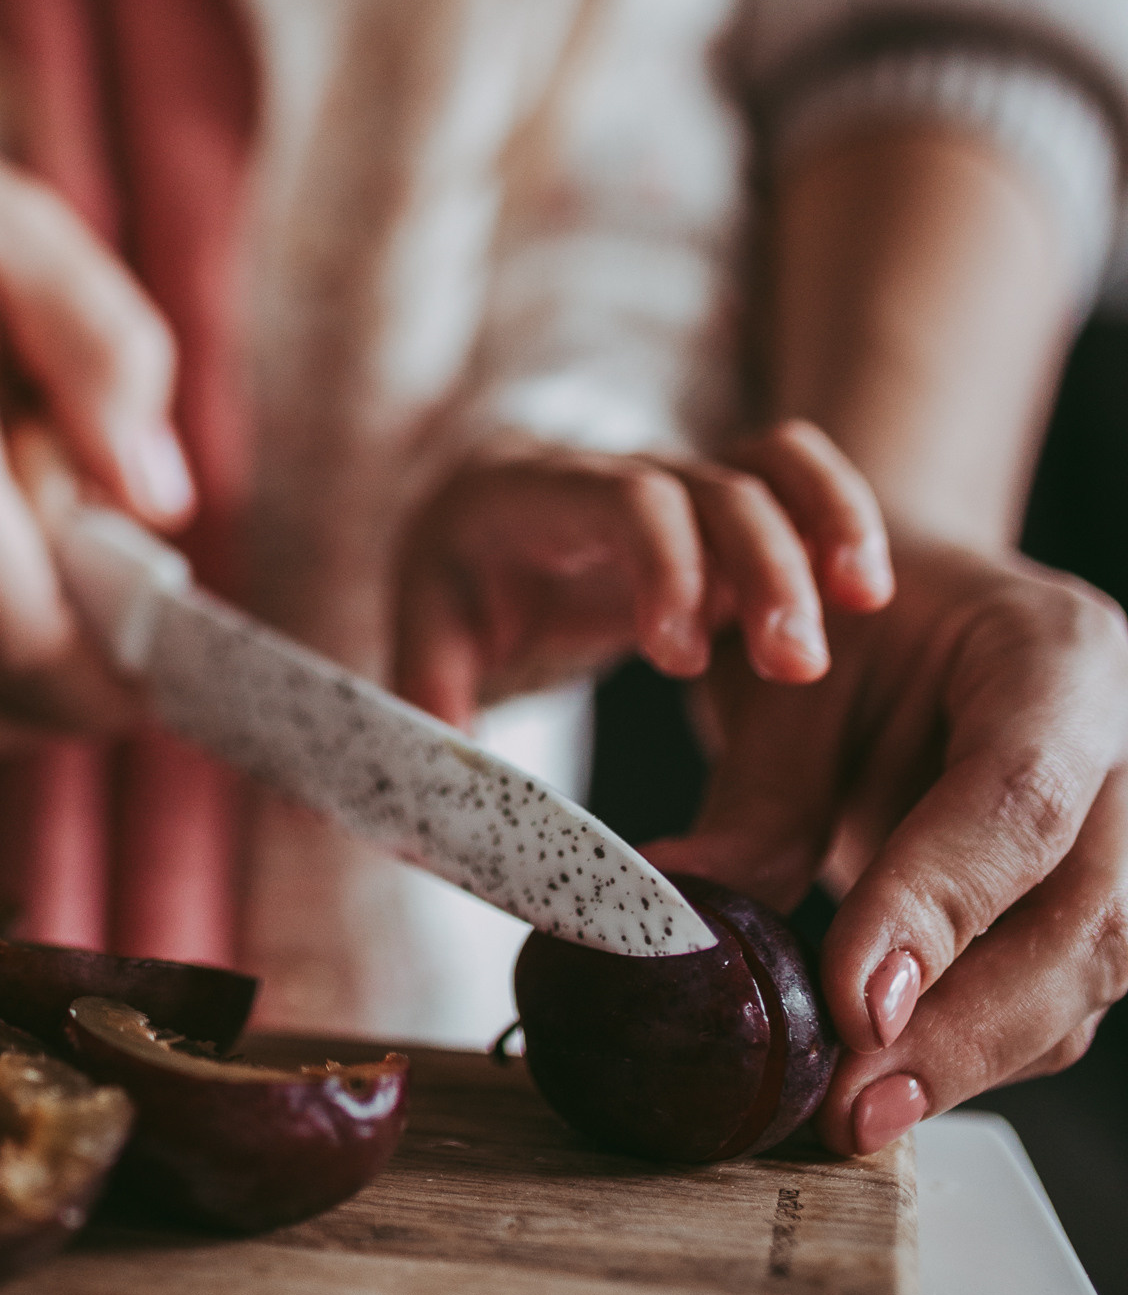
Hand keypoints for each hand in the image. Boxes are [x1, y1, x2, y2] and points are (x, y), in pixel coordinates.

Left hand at [394, 421, 894, 720]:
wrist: (485, 511)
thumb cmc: (460, 577)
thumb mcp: (427, 632)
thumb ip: (429, 704)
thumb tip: (428, 820)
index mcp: (532, 498)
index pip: (620, 503)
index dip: (665, 566)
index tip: (681, 658)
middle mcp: (616, 476)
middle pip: (712, 486)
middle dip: (765, 566)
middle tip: (799, 665)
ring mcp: (679, 484)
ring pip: (763, 474)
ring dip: (821, 530)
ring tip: (863, 606)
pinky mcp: (724, 506)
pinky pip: (792, 475)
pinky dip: (836, 510)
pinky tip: (867, 586)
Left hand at [653, 532, 1127, 1153]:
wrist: (901, 597)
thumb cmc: (848, 619)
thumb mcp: (792, 682)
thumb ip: (759, 800)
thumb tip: (691, 915)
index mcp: (1057, 654)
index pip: (1018, 796)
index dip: (941, 908)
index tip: (854, 1002)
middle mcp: (1124, 744)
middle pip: (1086, 915)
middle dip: (964, 1026)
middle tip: (850, 1101)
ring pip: (1087, 973)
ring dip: (970, 1058)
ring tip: (856, 1114)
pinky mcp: (1105, 899)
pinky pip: (1061, 996)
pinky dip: (973, 1049)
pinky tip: (890, 1086)